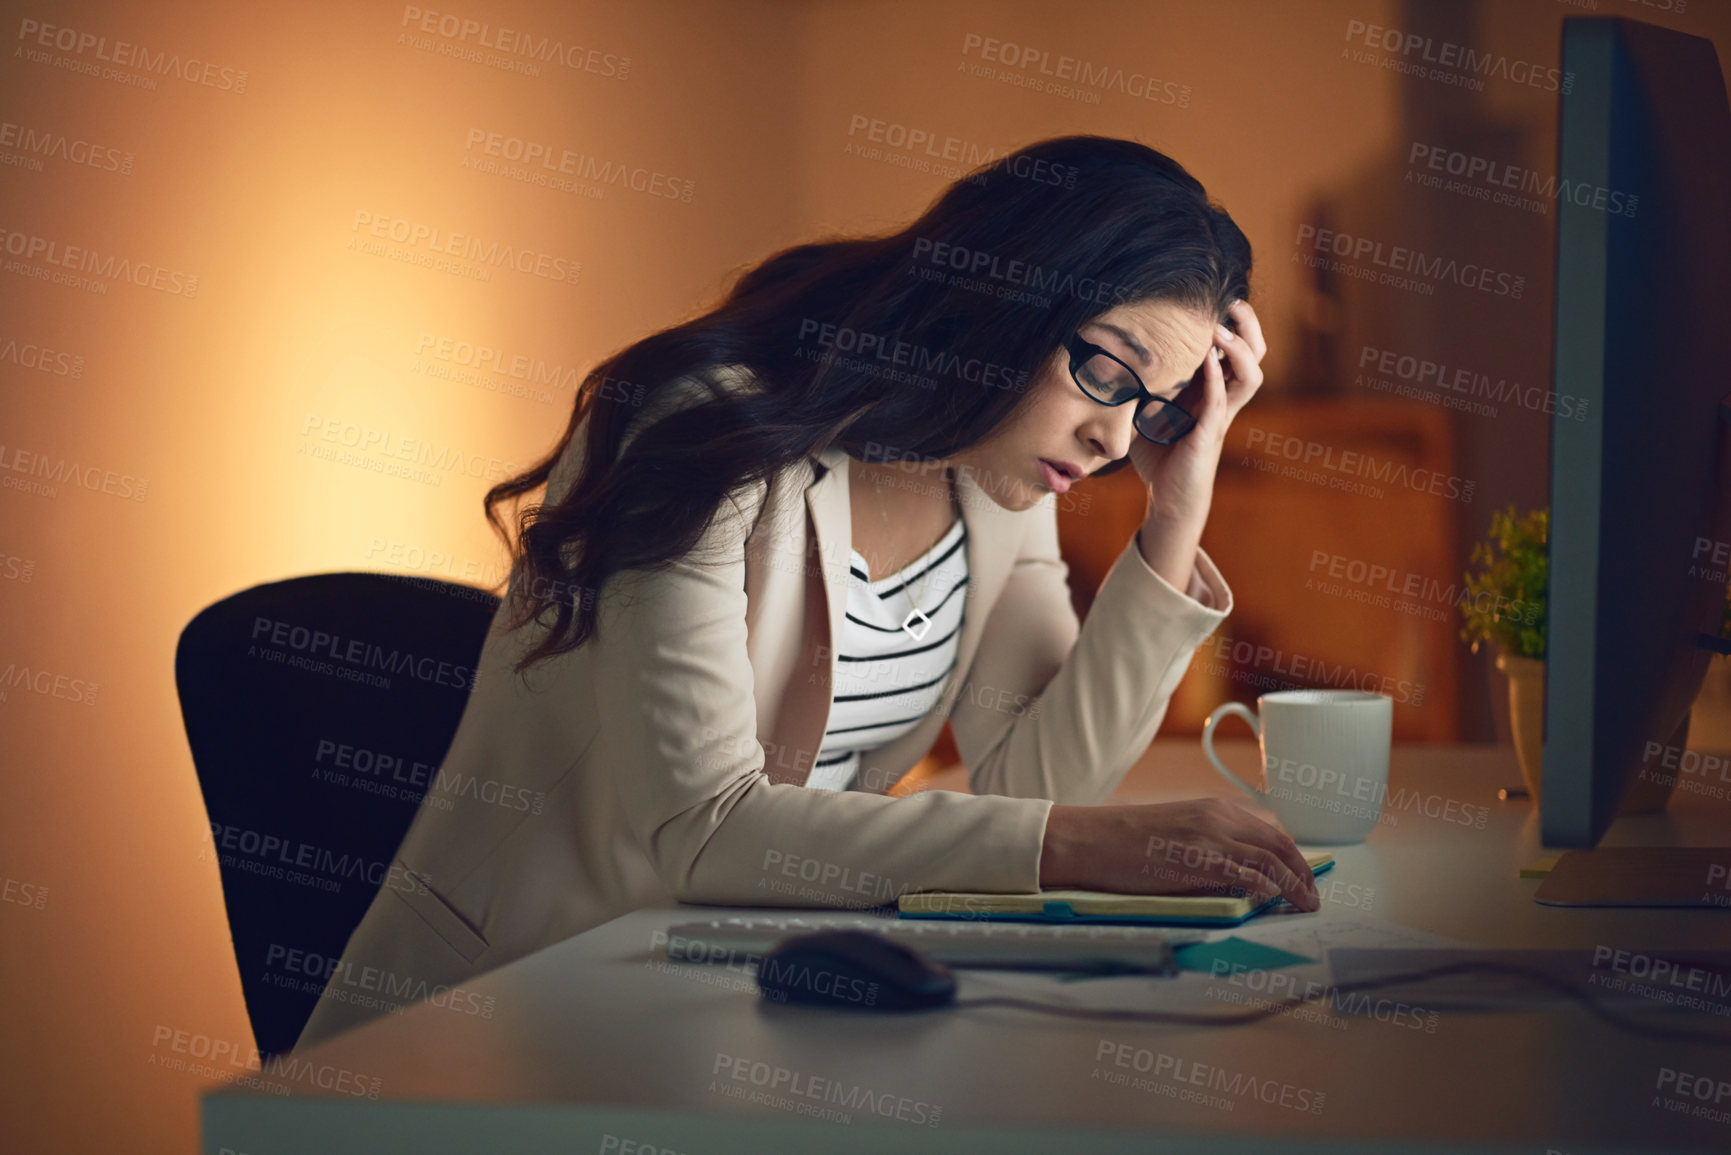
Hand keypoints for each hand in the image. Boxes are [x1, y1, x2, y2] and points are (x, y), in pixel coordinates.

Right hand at [1039, 796, 1319, 910]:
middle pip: (1279, 845)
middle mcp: (1218, 817)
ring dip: (1294, 885)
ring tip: (1305, 906)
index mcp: (1214, 810)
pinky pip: (1243, 872)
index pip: (1271, 833)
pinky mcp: (1196, 860)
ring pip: (1269, 859)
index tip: (1305, 881)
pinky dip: (1266, 885)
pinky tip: (1275, 899)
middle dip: (1304, 873)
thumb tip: (1242, 877)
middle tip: (1313, 899)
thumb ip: (1211, 848)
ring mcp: (1208, 838)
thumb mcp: (1177, 834)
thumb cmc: (1124, 842)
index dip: (1295, 859)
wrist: (1088, 839)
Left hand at [1127, 299, 1268, 526]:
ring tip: (1220, 329)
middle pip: (1255, 356)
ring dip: (1238, 350)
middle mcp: (1223, 401)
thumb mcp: (1146, 412)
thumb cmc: (1159, 457)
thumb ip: (1138, 386)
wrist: (1167, 499)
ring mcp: (1219, 418)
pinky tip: (1208, 360)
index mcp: (1212, 391)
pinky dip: (1215, 380)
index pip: (1236, 350)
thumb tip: (1107, 358)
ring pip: (1250, 377)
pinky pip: (1219, 403)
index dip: (1235, 323)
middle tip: (1233, 302)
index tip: (1220, 298)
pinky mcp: (1208, 436)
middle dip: (1249, 327)